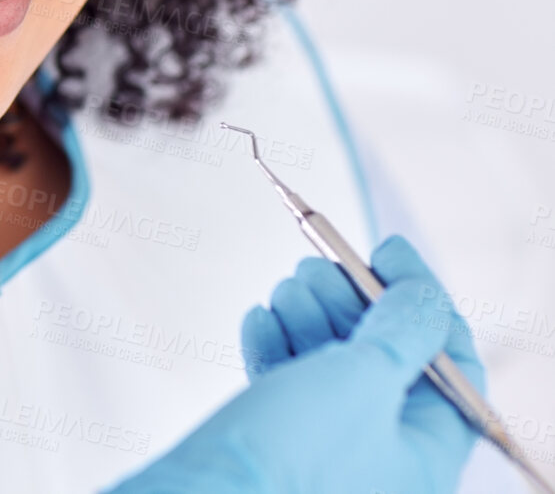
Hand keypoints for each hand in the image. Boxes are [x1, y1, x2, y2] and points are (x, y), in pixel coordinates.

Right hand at [108, 235, 483, 493]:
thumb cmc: (293, 456)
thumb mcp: (364, 378)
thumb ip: (401, 328)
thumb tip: (421, 292)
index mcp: (428, 455)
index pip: (450, 361)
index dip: (422, 298)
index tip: (384, 249)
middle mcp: (386, 460)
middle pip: (386, 359)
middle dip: (351, 302)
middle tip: (317, 265)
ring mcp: (331, 455)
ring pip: (331, 368)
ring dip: (309, 317)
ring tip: (285, 290)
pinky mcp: (280, 450)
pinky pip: (288, 388)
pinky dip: (276, 346)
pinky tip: (259, 320)